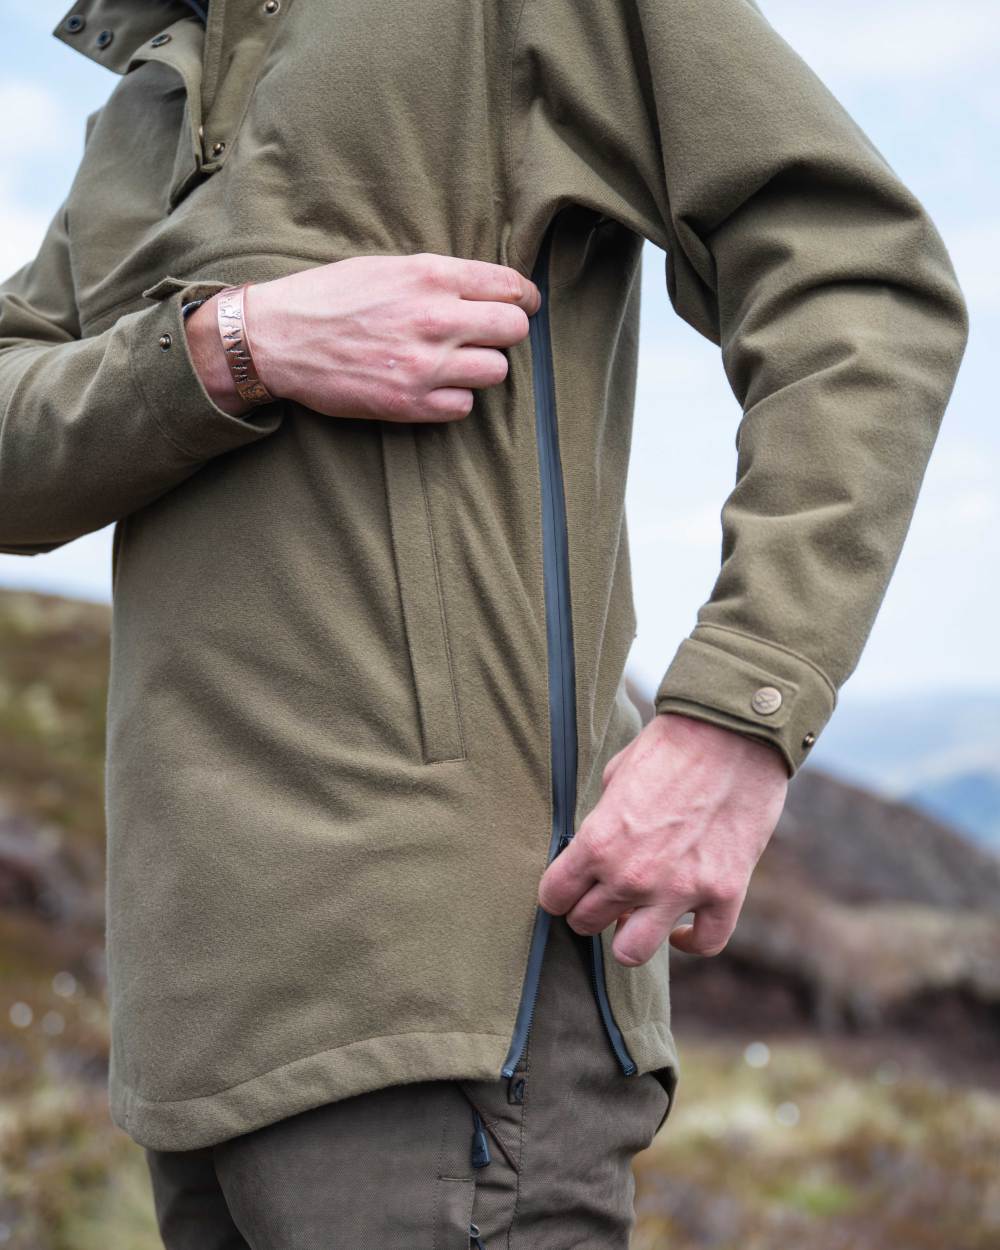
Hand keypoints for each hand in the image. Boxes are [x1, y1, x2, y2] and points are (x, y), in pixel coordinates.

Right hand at [191, 253, 539, 423]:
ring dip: (480, 368)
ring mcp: (425, 366)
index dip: (524, 298)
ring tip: (453, 363)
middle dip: (505, 332)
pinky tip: (432, 387)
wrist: (279, 339)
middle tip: (487, 336)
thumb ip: (439, 278)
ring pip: (496, 372)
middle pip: (514, 330)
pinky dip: (454, 399)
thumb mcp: (387, 267)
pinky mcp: (410, 404)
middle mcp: (435, 320)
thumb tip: (487, 290)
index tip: (523, 305)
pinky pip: (464, 407)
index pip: (510, 287)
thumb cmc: (329, 298)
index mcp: (430, 277)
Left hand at [537, 712, 788, 966]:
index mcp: (597, 843)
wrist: (734, 734)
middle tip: (602, 896)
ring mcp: (679, 890)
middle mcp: (632, 876)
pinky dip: (690, 940)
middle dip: (589, 911)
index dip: (557, 893)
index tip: (567, 889)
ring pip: (632, 951)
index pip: (554, 897)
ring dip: (629, 937)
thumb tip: (594, 848)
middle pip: (587, 923)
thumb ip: (601, 823)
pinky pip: (703, 943)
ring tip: (636, 918)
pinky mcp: (724, 893)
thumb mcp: (616, 778)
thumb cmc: (670, 745)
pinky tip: (680, 927)